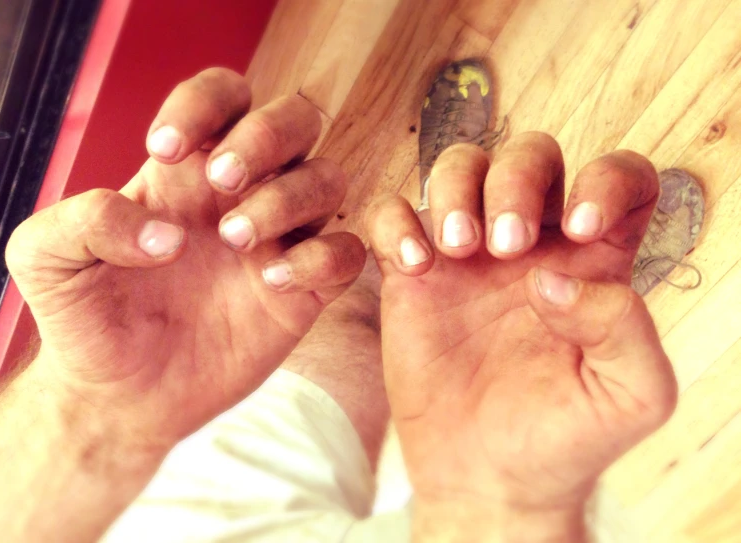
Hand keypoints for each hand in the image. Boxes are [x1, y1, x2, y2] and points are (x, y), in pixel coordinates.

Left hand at [5, 68, 364, 454]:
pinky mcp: (304, 293)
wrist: (119, 396)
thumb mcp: (47, 259)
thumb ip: (86, 219)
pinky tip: (271, 282)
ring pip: (327, 180)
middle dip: (266, 136)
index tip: (163, 150)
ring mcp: (279, 242)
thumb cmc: (87, 319)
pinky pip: (346, 254)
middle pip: (295, 121)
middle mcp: (243, 196)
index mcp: (187, 172)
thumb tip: (170, 233)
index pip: (224, 95)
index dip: (205, 103)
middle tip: (220, 181)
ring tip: (235, 240)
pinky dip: (321, 258)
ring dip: (288, 198)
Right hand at [367, 134, 677, 540]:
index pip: (620, 177)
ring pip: (459, 165)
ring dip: (457, 190)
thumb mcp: (632, 394)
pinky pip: (394, 213)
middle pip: (529, 153)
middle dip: (516, 181)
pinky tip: (414, 267)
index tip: (582, 228)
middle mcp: (531, 246)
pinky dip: (397, 222)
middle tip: (504, 248)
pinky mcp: (413, 277)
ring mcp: (467, 257)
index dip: (607, 179)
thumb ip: (625, 324)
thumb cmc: (566, 439)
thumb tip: (551, 276)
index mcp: (594, 261)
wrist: (488, 478)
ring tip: (460, 252)